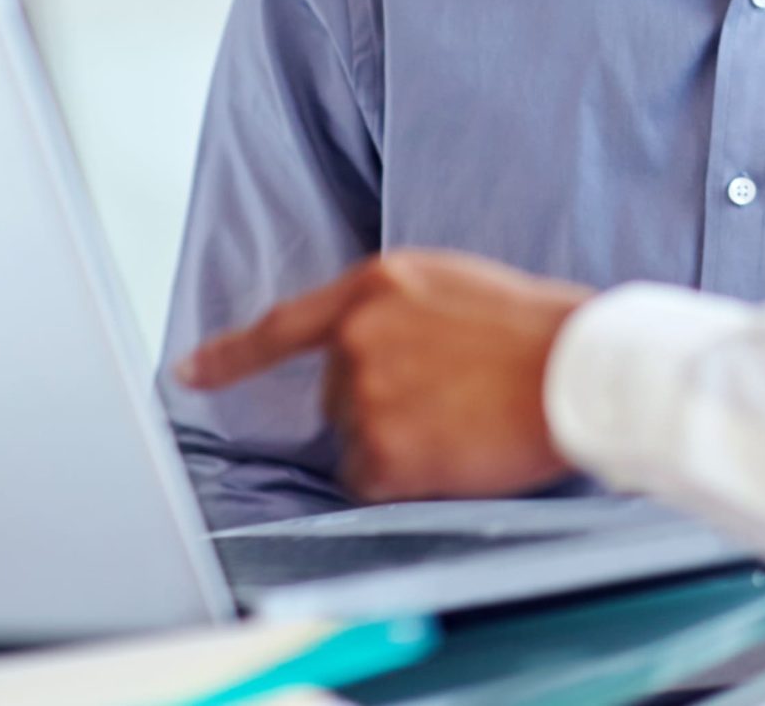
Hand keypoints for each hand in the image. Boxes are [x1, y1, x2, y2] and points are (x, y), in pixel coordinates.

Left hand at [179, 249, 595, 502]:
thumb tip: (367, 345)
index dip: (230, 355)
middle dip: (381, 401)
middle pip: (335, 393)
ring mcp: (365, 397)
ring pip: (354, 439)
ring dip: (397, 440)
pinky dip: (406, 477)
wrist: (577, 370)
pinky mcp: (381, 452)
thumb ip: (398, 307)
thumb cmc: (538, 327)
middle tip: (453, 394)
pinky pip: (370, 480)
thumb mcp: (457, 284)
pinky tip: (452, 452)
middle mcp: (357, 340)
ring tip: (462, 420)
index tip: (187, 374)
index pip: (282, 326)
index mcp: (377, 287)